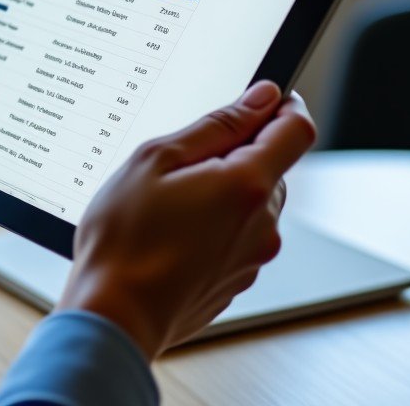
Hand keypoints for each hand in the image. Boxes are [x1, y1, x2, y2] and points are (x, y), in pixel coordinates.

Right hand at [56, 81, 315, 359]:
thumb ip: (216, 125)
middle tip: (180, 155)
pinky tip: (168, 228)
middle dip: (235, 150)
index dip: (283, 104)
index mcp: (248, 186)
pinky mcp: (235, 278)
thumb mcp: (157, 158)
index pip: (295, 130)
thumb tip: (260, 98)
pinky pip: (236, 234)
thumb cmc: (125, 236)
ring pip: (250, 201)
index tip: (260, 96)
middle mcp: (263, 224)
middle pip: (270, 166)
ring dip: (220, 187)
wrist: (114, 313)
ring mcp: (252, 257)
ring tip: (164, 198)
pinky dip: (211, 220)